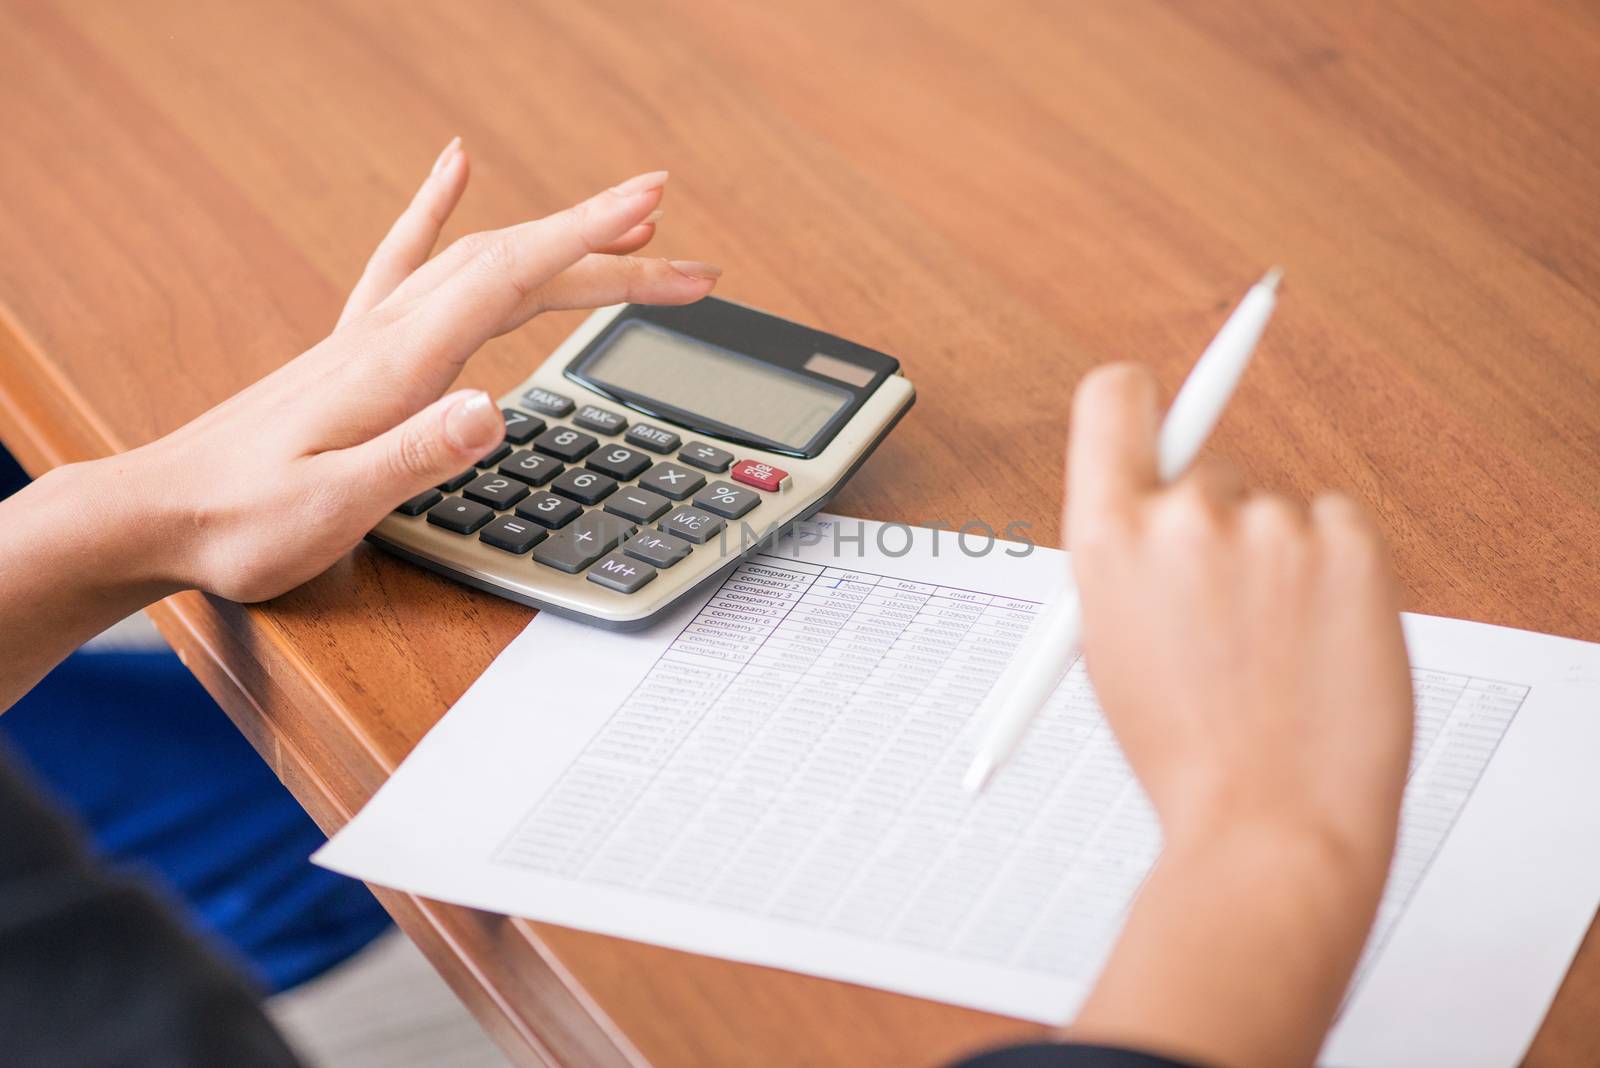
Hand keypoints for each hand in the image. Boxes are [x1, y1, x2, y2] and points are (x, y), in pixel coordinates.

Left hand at [98, 139, 720, 602]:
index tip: (663, 230)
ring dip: (558, 235)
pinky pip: (409, 254)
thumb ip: (413, 457)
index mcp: (397, 364)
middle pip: (516, 263)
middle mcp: (389, 331)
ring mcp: (372, 331)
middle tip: (690, 262)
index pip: (513, 282)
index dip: (594, 251)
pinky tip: (456, 167)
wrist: (161, 511)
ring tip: (626, 220)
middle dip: (608, 250)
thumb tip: (494, 409)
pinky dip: (440, 203)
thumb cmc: (244, 519)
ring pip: (482, 255)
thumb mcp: (332, 508)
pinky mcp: (356, 344)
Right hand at [1067, 362, 1412, 860]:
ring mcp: (1271, 528)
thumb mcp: (1107, 645)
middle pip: (1202, 467)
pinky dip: (1332, 574)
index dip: (1134, 403)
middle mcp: (1183, 516)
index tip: (1153, 412)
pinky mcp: (1350, 545)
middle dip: (1212, 525)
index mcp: (1106, 538)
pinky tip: (1316, 642)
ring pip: (1273, 513)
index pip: (1113, 399)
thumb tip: (1157, 504)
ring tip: (1272, 655)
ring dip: (1275, 564)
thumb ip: (1127, 560)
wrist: (1269, 826)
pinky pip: (1337, 527)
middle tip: (1224, 611)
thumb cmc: (1186, 753)